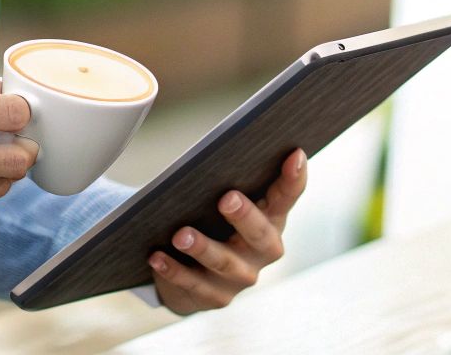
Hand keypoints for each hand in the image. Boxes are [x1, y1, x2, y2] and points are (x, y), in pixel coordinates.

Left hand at [147, 149, 307, 313]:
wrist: (199, 277)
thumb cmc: (215, 223)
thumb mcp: (229, 204)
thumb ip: (233, 182)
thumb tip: (218, 153)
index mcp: (272, 219)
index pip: (287, 196)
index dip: (294, 177)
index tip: (294, 153)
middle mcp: (263, 250)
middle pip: (260, 234)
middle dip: (244, 216)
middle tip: (226, 198)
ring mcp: (241, 276)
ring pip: (223, 262)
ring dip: (202, 248)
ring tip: (181, 235)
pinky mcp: (216, 296)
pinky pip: (193, 284)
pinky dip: (173, 270)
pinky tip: (157, 257)